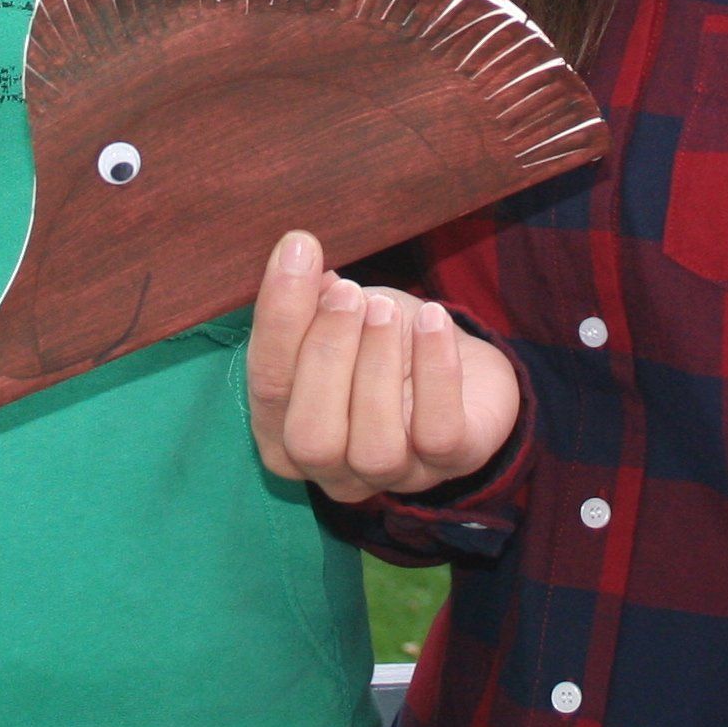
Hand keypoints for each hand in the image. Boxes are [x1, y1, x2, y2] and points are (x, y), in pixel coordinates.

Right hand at [244, 232, 521, 503]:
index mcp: (284, 434)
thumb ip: (309, 299)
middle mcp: (331, 471)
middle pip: (310, 438)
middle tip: (349, 295)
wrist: (459, 360)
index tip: (298, 251)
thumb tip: (295, 257)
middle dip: (327, 357)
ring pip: (375, 447)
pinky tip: (433, 321)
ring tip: (387, 311)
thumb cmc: (381, 340)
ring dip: (378, 366)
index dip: (278, 319)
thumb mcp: (339, 314)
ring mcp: (392, 476)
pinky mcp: (452, 463)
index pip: (268, 388)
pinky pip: (439, 434)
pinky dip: (435, 373)